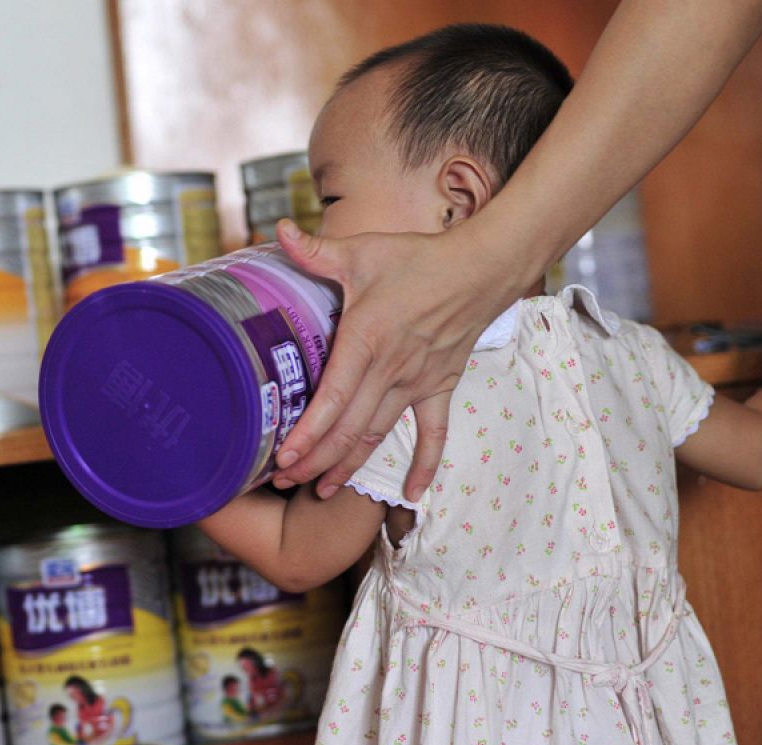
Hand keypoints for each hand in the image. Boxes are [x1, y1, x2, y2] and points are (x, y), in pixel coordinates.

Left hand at [271, 220, 516, 501]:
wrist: (482, 267)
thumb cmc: (418, 259)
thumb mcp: (363, 251)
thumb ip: (317, 251)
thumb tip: (279, 232)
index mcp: (366, 340)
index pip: (334, 398)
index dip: (308, 433)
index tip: (284, 458)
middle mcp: (390, 370)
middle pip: (349, 429)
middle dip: (314, 460)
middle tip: (283, 481)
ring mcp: (417, 383)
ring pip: (378, 436)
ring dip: (349, 467)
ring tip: (319, 491)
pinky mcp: (440, 387)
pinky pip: (433, 435)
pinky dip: (424, 465)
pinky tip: (412, 496)